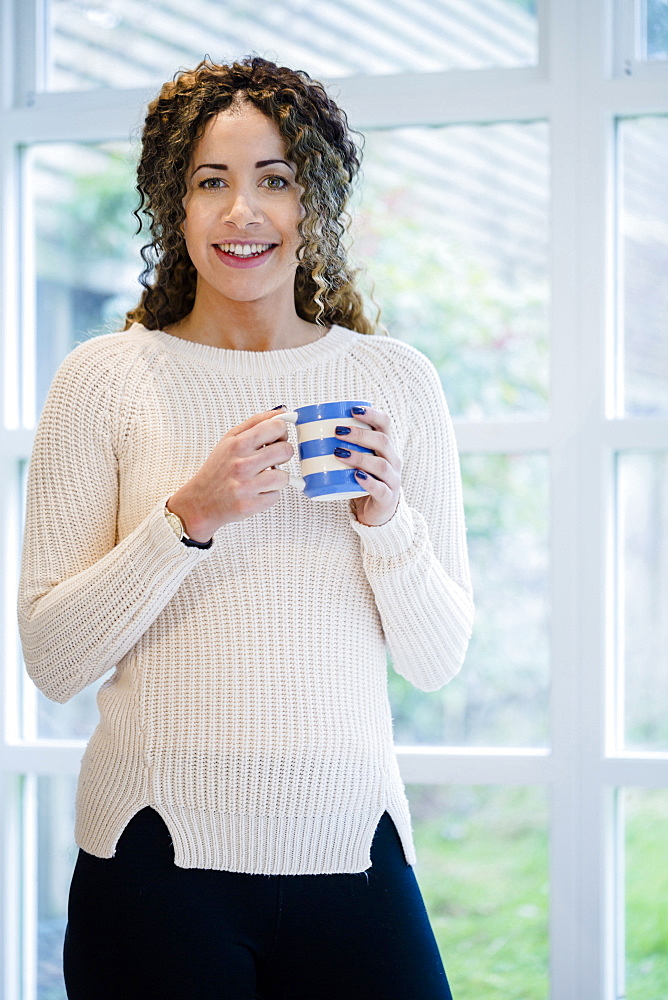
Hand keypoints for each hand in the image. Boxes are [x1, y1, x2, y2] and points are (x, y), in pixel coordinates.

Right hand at [166, 407, 293, 540]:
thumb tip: (282, 412)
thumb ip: (256, 423)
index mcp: (237, 444)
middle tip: (272, 460)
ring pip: (284, 476)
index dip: (281, 432)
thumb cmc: (216, 470)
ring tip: (262, 478)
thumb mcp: (230, 440)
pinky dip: (269, 495)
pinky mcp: (250, 505)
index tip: (277, 438)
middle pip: (285, 450)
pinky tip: (256, 492)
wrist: (198, 502)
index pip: (276, 427)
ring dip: (276, 478)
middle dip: (282, 455)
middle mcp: (241, 464)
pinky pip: (276, 496)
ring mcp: (246, 486)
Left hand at [333, 406, 401, 526]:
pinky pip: (380, 488)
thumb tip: (302, 428)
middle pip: (382, 441)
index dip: (371, 414)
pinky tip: (356, 476)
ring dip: (359, 457)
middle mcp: (392, 461)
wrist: (376, 512)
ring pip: (381, 464)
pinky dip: (369, 482)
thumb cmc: (360, 481)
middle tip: (338, 431)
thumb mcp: (354, 461)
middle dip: (360, 434)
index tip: (353, 410)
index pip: (385, 424)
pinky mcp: (387, 498)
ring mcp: (392, 480)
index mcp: (385, 447)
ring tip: (339, 453)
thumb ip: (339, 446)